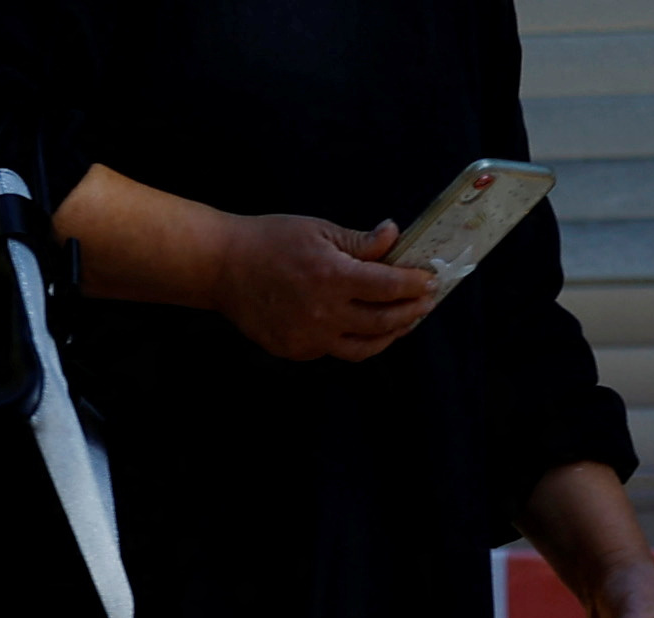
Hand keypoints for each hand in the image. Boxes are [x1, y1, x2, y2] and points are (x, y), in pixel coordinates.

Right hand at [206, 213, 439, 363]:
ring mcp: (308, 337)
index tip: (430, 281)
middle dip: (411, 313)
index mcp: (333, 277)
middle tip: (425, 304)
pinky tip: (364, 328)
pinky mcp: (295, 350)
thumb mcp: (320, 230)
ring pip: (363, 348)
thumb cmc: (271, 241)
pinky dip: (356, 341)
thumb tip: (393, 236)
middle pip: (383, 322)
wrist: (223, 267)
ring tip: (402, 323)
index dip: (415, 285)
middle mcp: (324, 314)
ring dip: (389, 336)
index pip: (389, 287)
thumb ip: (360, 242)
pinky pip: (335, 351)